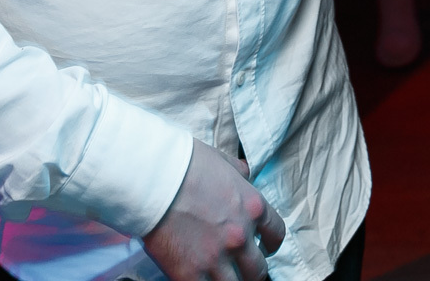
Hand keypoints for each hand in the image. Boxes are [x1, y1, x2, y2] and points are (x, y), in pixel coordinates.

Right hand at [142, 140, 286, 280]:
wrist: (154, 178)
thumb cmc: (185, 164)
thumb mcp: (222, 161)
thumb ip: (238, 173)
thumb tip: (244, 173)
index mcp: (253, 208)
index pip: (276, 234)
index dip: (270, 244)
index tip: (264, 248)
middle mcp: (241, 236)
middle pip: (258, 269)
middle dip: (251, 270)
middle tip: (242, 269)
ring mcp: (216, 258)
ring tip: (221, 277)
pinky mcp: (190, 273)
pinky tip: (201, 280)